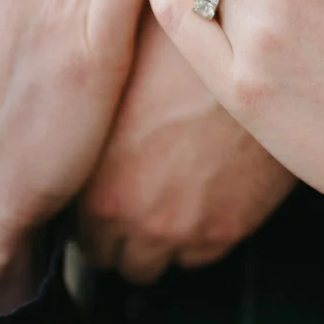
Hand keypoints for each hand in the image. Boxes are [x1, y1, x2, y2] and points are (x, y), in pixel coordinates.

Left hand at [77, 11, 297, 283]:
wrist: (250, 61)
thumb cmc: (178, 57)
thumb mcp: (116, 89)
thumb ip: (94, 135)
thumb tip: (74, 145)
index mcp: (99, 190)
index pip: (74, 232)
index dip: (85, 209)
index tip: (97, 190)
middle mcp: (137, 221)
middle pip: (109, 258)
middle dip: (114, 233)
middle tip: (128, 197)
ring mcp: (184, 232)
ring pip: (152, 266)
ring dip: (152, 240)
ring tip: (162, 199)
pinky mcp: (227, 230)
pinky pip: (197, 258)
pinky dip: (194, 236)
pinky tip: (197, 198)